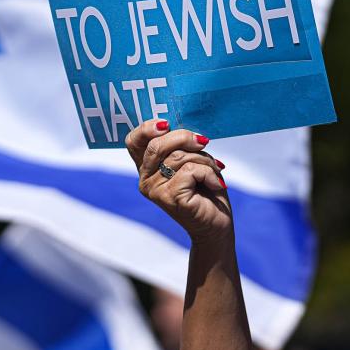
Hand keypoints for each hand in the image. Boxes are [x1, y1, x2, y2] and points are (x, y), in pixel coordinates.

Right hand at [126, 120, 230, 241]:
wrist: (215, 225)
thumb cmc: (205, 191)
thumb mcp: (192, 161)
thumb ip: (182, 147)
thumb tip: (191, 134)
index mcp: (147, 168)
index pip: (134, 141)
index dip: (146, 128)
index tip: (166, 124)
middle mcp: (145, 180)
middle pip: (157, 144)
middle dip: (185, 137)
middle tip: (204, 142)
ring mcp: (155, 190)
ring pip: (179, 157)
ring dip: (205, 160)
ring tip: (214, 171)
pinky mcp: (170, 198)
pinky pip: (191, 170)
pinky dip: (209, 173)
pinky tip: (216, 184)